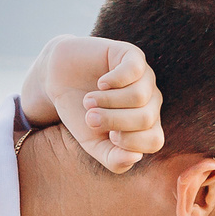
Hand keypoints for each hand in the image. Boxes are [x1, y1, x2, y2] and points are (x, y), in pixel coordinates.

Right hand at [19, 37, 163, 173]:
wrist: (59, 81)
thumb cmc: (80, 114)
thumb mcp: (93, 144)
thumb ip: (113, 159)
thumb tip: (135, 157)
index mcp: (148, 125)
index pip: (155, 141)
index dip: (128, 143)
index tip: (105, 136)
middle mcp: (151, 101)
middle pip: (146, 118)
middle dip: (113, 121)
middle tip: (90, 118)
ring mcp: (144, 77)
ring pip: (139, 96)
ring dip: (108, 102)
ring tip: (88, 101)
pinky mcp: (132, 56)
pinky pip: (135, 70)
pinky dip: (114, 80)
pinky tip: (101, 83)